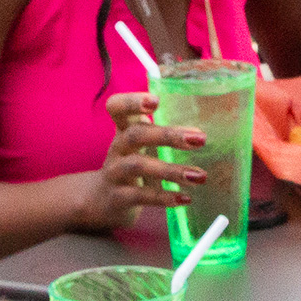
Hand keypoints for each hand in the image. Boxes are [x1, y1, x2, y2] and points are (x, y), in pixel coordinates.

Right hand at [79, 90, 206, 231]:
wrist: (100, 199)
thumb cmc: (130, 163)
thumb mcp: (139, 143)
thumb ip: (163, 133)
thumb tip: (199, 134)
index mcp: (123, 129)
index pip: (117, 106)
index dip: (132, 102)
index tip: (156, 101)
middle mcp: (117, 147)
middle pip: (136, 135)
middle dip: (168, 135)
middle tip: (201, 138)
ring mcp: (115, 172)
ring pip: (138, 166)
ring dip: (172, 170)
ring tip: (199, 176)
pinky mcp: (118, 197)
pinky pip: (141, 196)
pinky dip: (164, 197)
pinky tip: (185, 199)